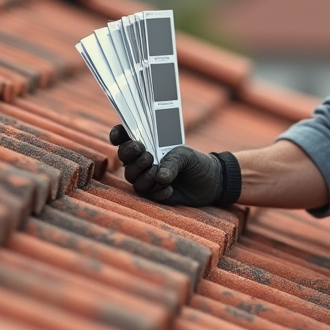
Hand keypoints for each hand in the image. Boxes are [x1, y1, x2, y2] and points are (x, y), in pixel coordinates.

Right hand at [109, 125, 226, 205]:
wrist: (210, 182)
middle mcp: (143, 162)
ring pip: (132, 178)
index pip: (126, 138)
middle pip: (124, 158)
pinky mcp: (154, 193)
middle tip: (147, 155)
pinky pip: (147, 193)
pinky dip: (158, 191)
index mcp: (149, 145)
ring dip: (144, 176)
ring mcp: (147, 178)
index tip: (118, 136)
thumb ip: (173, 161)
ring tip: (159, 174)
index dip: (118, 135)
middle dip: (130, 155)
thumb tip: (159, 177)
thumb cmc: (196, 162)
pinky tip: (170, 189)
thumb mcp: (187, 155)